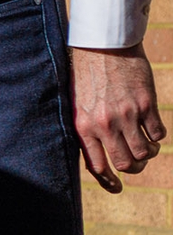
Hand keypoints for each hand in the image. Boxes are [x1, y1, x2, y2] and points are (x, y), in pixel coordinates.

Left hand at [70, 44, 164, 192]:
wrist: (103, 46)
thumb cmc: (87, 75)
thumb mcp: (77, 105)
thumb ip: (86, 129)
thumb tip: (96, 155)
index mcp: (83, 127)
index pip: (96, 166)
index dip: (109, 181)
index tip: (118, 187)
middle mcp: (104, 125)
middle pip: (125, 164)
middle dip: (134, 168)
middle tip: (137, 162)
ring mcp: (126, 115)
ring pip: (145, 152)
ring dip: (149, 153)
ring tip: (146, 145)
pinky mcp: (146, 104)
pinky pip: (158, 134)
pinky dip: (157, 136)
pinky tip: (152, 128)